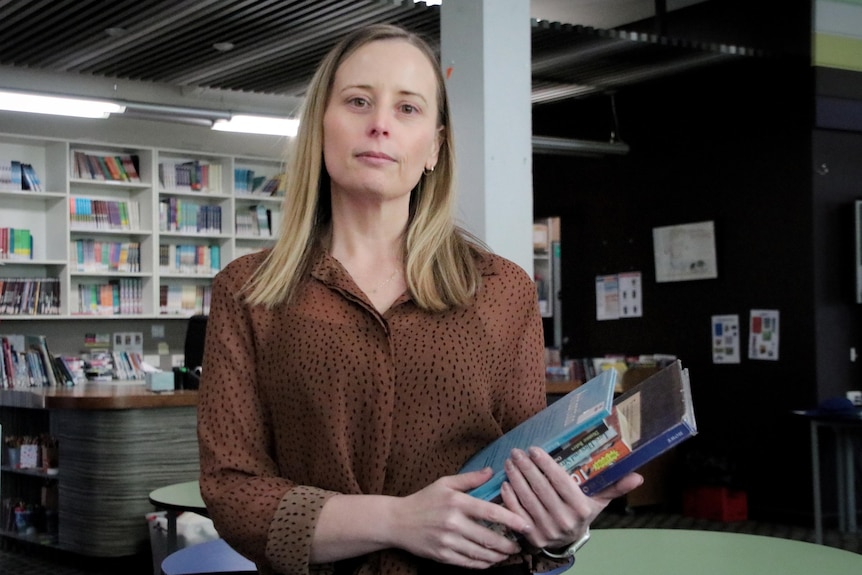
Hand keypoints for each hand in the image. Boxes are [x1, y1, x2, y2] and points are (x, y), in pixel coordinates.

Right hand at [390, 468, 533, 568]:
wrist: (397, 521)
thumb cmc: (424, 499)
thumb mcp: (445, 483)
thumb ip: (470, 479)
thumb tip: (493, 471)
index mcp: (456, 502)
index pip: (490, 512)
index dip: (512, 519)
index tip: (526, 525)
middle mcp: (453, 522)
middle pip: (489, 537)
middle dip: (508, 544)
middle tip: (519, 545)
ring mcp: (447, 541)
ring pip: (481, 553)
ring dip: (498, 556)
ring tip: (508, 553)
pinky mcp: (442, 556)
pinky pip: (468, 563)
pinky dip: (483, 564)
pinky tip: (490, 561)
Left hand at [499, 447, 642, 550]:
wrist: (568, 540)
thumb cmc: (582, 512)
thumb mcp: (599, 499)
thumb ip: (614, 486)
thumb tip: (638, 476)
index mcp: (581, 509)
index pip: (560, 481)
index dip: (546, 464)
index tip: (534, 450)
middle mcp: (564, 520)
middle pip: (541, 488)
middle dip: (526, 467)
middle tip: (517, 452)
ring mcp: (547, 530)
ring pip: (527, 499)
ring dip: (516, 478)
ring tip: (510, 462)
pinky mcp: (531, 536)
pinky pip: (517, 513)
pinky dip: (509, 497)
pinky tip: (505, 482)